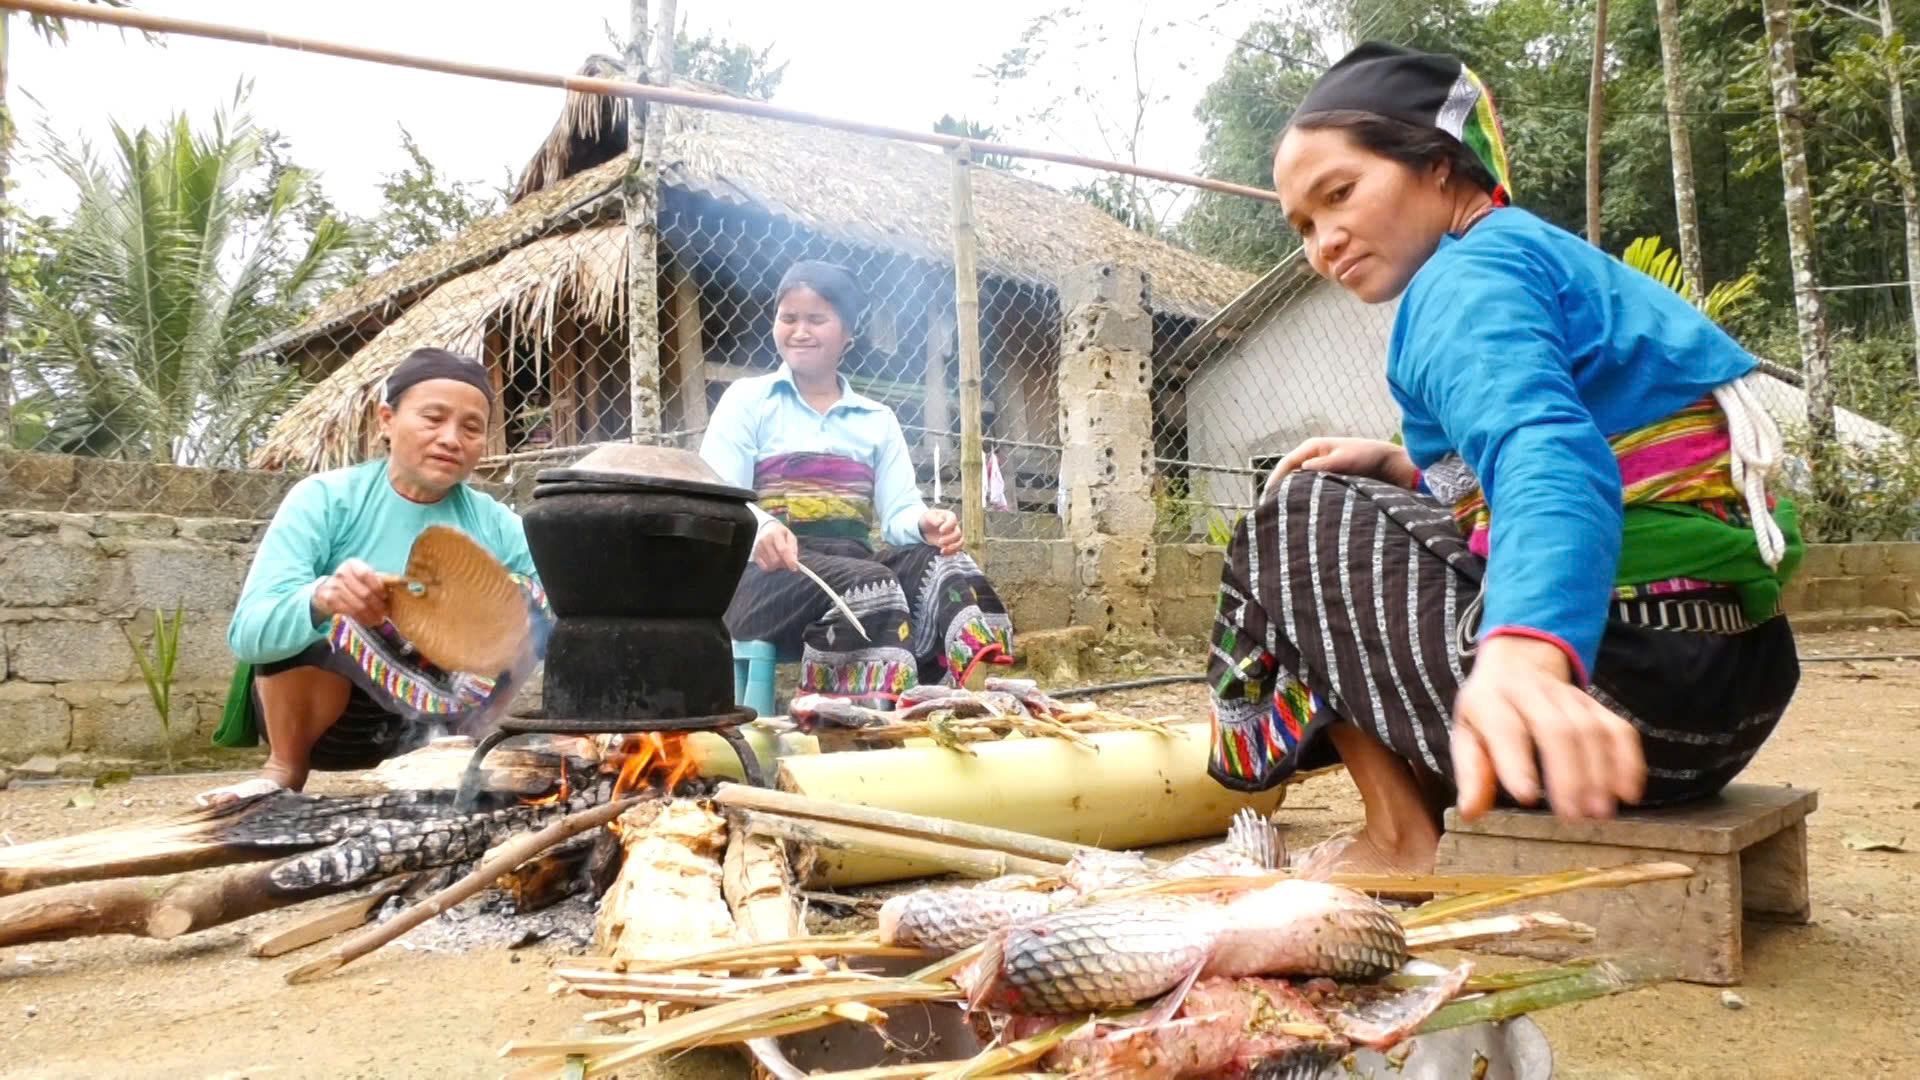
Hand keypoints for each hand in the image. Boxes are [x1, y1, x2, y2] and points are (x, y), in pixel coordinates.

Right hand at [312, 558, 389, 626]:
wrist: (325, 590)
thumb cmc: (351, 583)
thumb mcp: (362, 577)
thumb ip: (377, 580)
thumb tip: (401, 583)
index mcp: (352, 564)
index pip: (366, 574)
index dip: (377, 587)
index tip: (385, 597)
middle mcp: (341, 573)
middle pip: (364, 593)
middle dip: (378, 605)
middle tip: (385, 613)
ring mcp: (334, 586)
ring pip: (358, 605)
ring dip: (371, 615)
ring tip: (379, 620)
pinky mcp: (329, 600)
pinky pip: (350, 612)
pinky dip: (361, 618)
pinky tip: (367, 621)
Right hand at [752, 520, 801, 571]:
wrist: (766, 528)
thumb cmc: (781, 534)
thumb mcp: (790, 537)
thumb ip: (793, 549)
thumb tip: (794, 562)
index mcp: (775, 534)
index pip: (783, 550)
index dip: (789, 561)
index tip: (794, 568)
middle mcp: (765, 540)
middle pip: (776, 560)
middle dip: (783, 563)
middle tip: (786, 560)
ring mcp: (758, 547)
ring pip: (771, 565)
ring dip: (777, 565)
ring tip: (779, 557)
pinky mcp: (755, 554)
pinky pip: (764, 568)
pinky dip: (771, 567)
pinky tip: (772, 560)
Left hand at [920, 508, 962, 555]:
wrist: (926, 528)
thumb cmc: (928, 519)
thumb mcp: (928, 517)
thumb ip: (933, 519)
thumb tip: (940, 522)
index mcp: (950, 517)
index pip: (953, 521)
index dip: (948, 526)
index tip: (940, 530)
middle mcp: (954, 526)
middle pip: (958, 534)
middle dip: (949, 539)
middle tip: (939, 541)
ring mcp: (954, 535)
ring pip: (960, 542)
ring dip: (953, 548)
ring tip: (943, 551)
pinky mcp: (951, 544)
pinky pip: (956, 549)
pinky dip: (951, 553)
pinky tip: (943, 554)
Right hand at [1263, 437, 1416, 495]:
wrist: (1387, 462)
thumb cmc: (1367, 457)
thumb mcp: (1345, 460)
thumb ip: (1323, 465)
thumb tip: (1301, 469)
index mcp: (1313, 447)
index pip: (1286, 463)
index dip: (1275, 479)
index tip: (1267, 496)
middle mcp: (1312, 456)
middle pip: (1288, 473)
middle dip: (1279, 489)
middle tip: (1269, 508)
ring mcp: (1318, 466)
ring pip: (1297, 481)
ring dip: (1290, 494)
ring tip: (1282, 512)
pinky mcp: (1326, 477)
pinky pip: (1309, 486)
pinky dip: (1302, 496)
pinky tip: (1300, 509)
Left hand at [1449, 635, 1646, 822]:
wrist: (1517, 664)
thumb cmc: (1488, 712)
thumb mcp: (1468, 735)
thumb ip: (1472, 774)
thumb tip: (1471, 813)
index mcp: (1491, 698)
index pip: (1505, 728)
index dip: (1516, 763)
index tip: (1527, 797)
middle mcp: (1532, 691)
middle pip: (1556, 729)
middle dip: (1568, 775)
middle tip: (1574, 816)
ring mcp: (1569, 695)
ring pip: (1591, 730)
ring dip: (1600, 774)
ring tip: (1599, 813)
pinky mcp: (1597, 704)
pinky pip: (1618, 729)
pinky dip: (1627, 760)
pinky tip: (1627, 792)